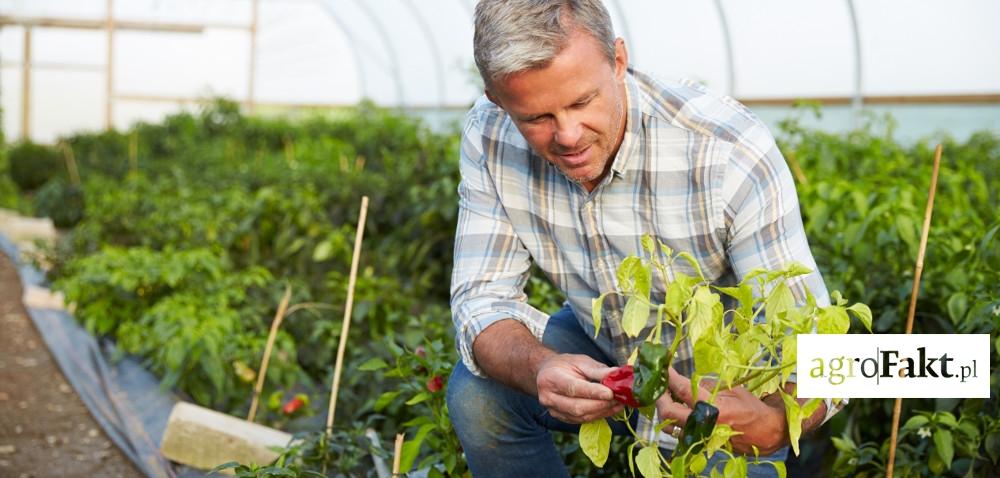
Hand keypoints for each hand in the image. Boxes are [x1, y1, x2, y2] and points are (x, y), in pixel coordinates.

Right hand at [535, 354, 623, 423]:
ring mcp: (554, 411)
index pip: (573, 388)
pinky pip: (582, 421)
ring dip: (602, 412)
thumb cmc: (565, 365)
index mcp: (551, 379)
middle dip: (601, 404)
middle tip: (619, 398)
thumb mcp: (580, 361)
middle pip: (577, 407)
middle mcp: (549, 397)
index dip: (593, 392)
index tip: (611, 392)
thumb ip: (598, 370)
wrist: (548, 373)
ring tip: (618, 403)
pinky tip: (609, 409)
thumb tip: (618, 375)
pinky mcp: (562, 418)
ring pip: (581, 417)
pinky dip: (598, 415)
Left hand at [656, 367, 786, 454]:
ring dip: (664, 409)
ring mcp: (700, 438)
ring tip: (666, 395)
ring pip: (669, 425)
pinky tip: (677, 408)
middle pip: (667, 412)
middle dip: (659, 396)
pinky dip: (673, 419)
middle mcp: (704, 425)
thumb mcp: (731, 389)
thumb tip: (686, 381)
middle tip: (659, 383)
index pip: (683, 389)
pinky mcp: (700, 444)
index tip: (663, 366)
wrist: (765, 432)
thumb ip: (706, 385)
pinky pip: (678, 432)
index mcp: (714, 408)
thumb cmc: (751, 408)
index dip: (669, 376)